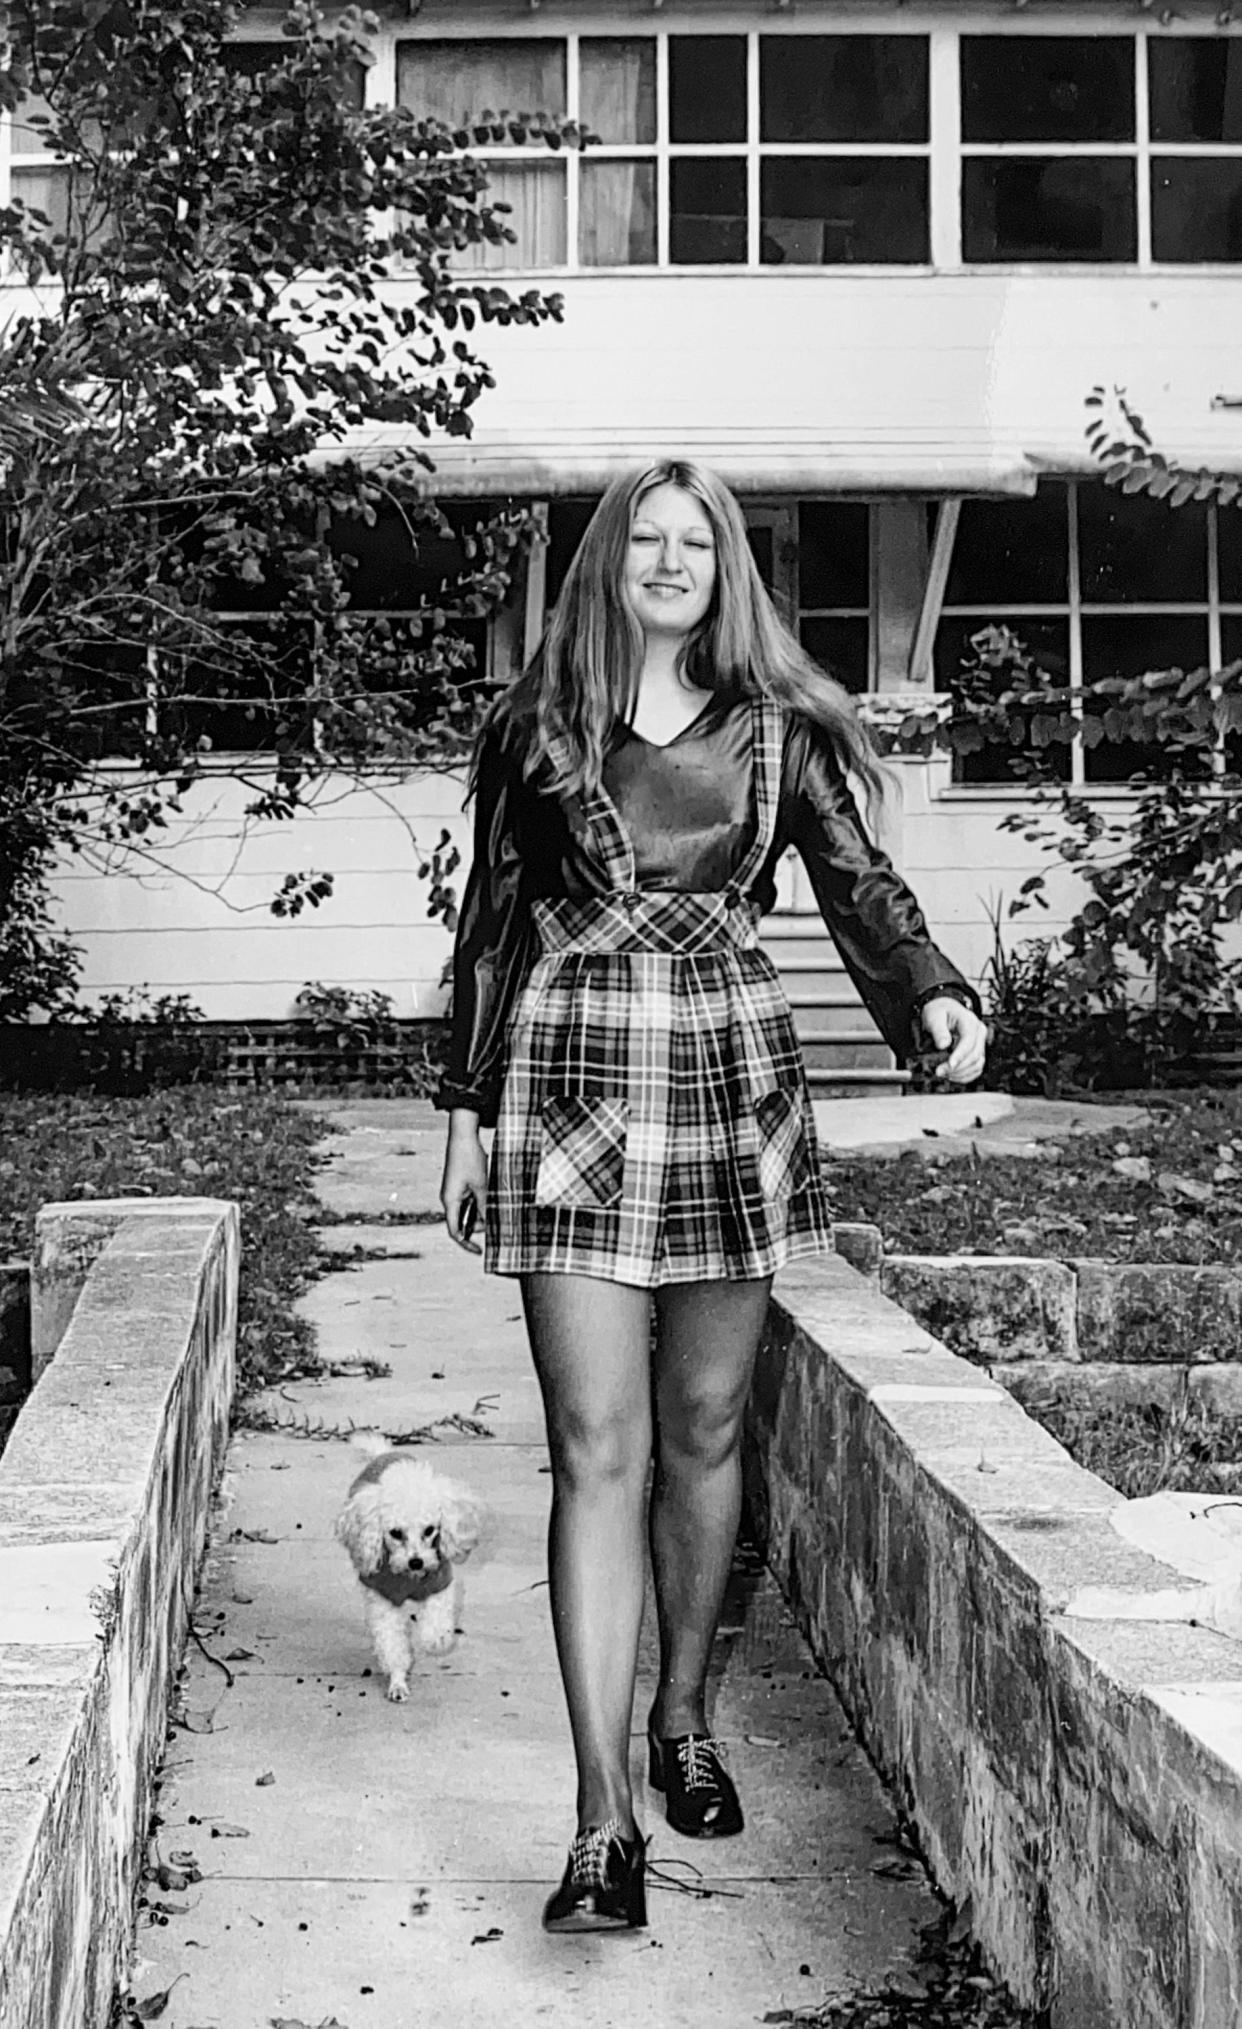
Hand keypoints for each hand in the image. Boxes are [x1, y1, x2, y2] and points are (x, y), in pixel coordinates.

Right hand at [440, 1118, 487, 1254]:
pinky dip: (480, 1203)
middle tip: (496, 1221)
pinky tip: (491, 1197)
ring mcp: (454, 1192)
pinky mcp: (459, 1185)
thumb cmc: (469, 1159)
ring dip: (481, 1212)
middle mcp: (449, 1199)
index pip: (455, 1231)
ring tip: (495, 1203)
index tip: (479, 1251)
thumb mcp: (482, 1185)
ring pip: (468, 1211)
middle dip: (479, 1225)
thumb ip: (485, 1206)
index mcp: (450, 1201)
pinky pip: (469, 1201)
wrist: (463, 1136)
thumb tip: (490, 1224)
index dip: (466, 1243)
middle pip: (463, 1222)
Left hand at [918, 997, 988, 1086]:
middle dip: (957, 1067)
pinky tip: (952, 1076)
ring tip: (944, 1074)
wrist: (943, 1011)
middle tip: (939, 1072)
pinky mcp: (978, 1052)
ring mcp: (980, 1043)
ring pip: (977, 1064)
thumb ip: (938, 1030)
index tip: (949, 1065)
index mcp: (969, 1021)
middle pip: (975, 1054)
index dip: (960, 1055)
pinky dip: (965, 1075)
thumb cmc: (938, 1012)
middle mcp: (979, 1032)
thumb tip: (943, 1045)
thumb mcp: (933, 1016)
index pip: (969, 1040)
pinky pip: (977, 1068)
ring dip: (961, 1073)